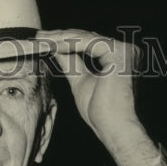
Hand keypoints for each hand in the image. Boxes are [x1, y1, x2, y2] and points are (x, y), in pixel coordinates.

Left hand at [38, 29, 159, 165]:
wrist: (114, 129)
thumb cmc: (101, 113)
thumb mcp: (80, 82)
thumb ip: (71, 65)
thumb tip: (56, 50)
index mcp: (119, 57)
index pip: (89, 43)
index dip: (65, 42)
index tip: (45, 42)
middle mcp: (127, 49)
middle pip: (87, 38)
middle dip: (61, 37)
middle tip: (39, 37)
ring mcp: (126, 49)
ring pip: (87, 38)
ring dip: (62, 38)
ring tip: (42, 40)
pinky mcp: (120, 52)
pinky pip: (89, 43)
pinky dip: (70, 44)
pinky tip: (53, 45)